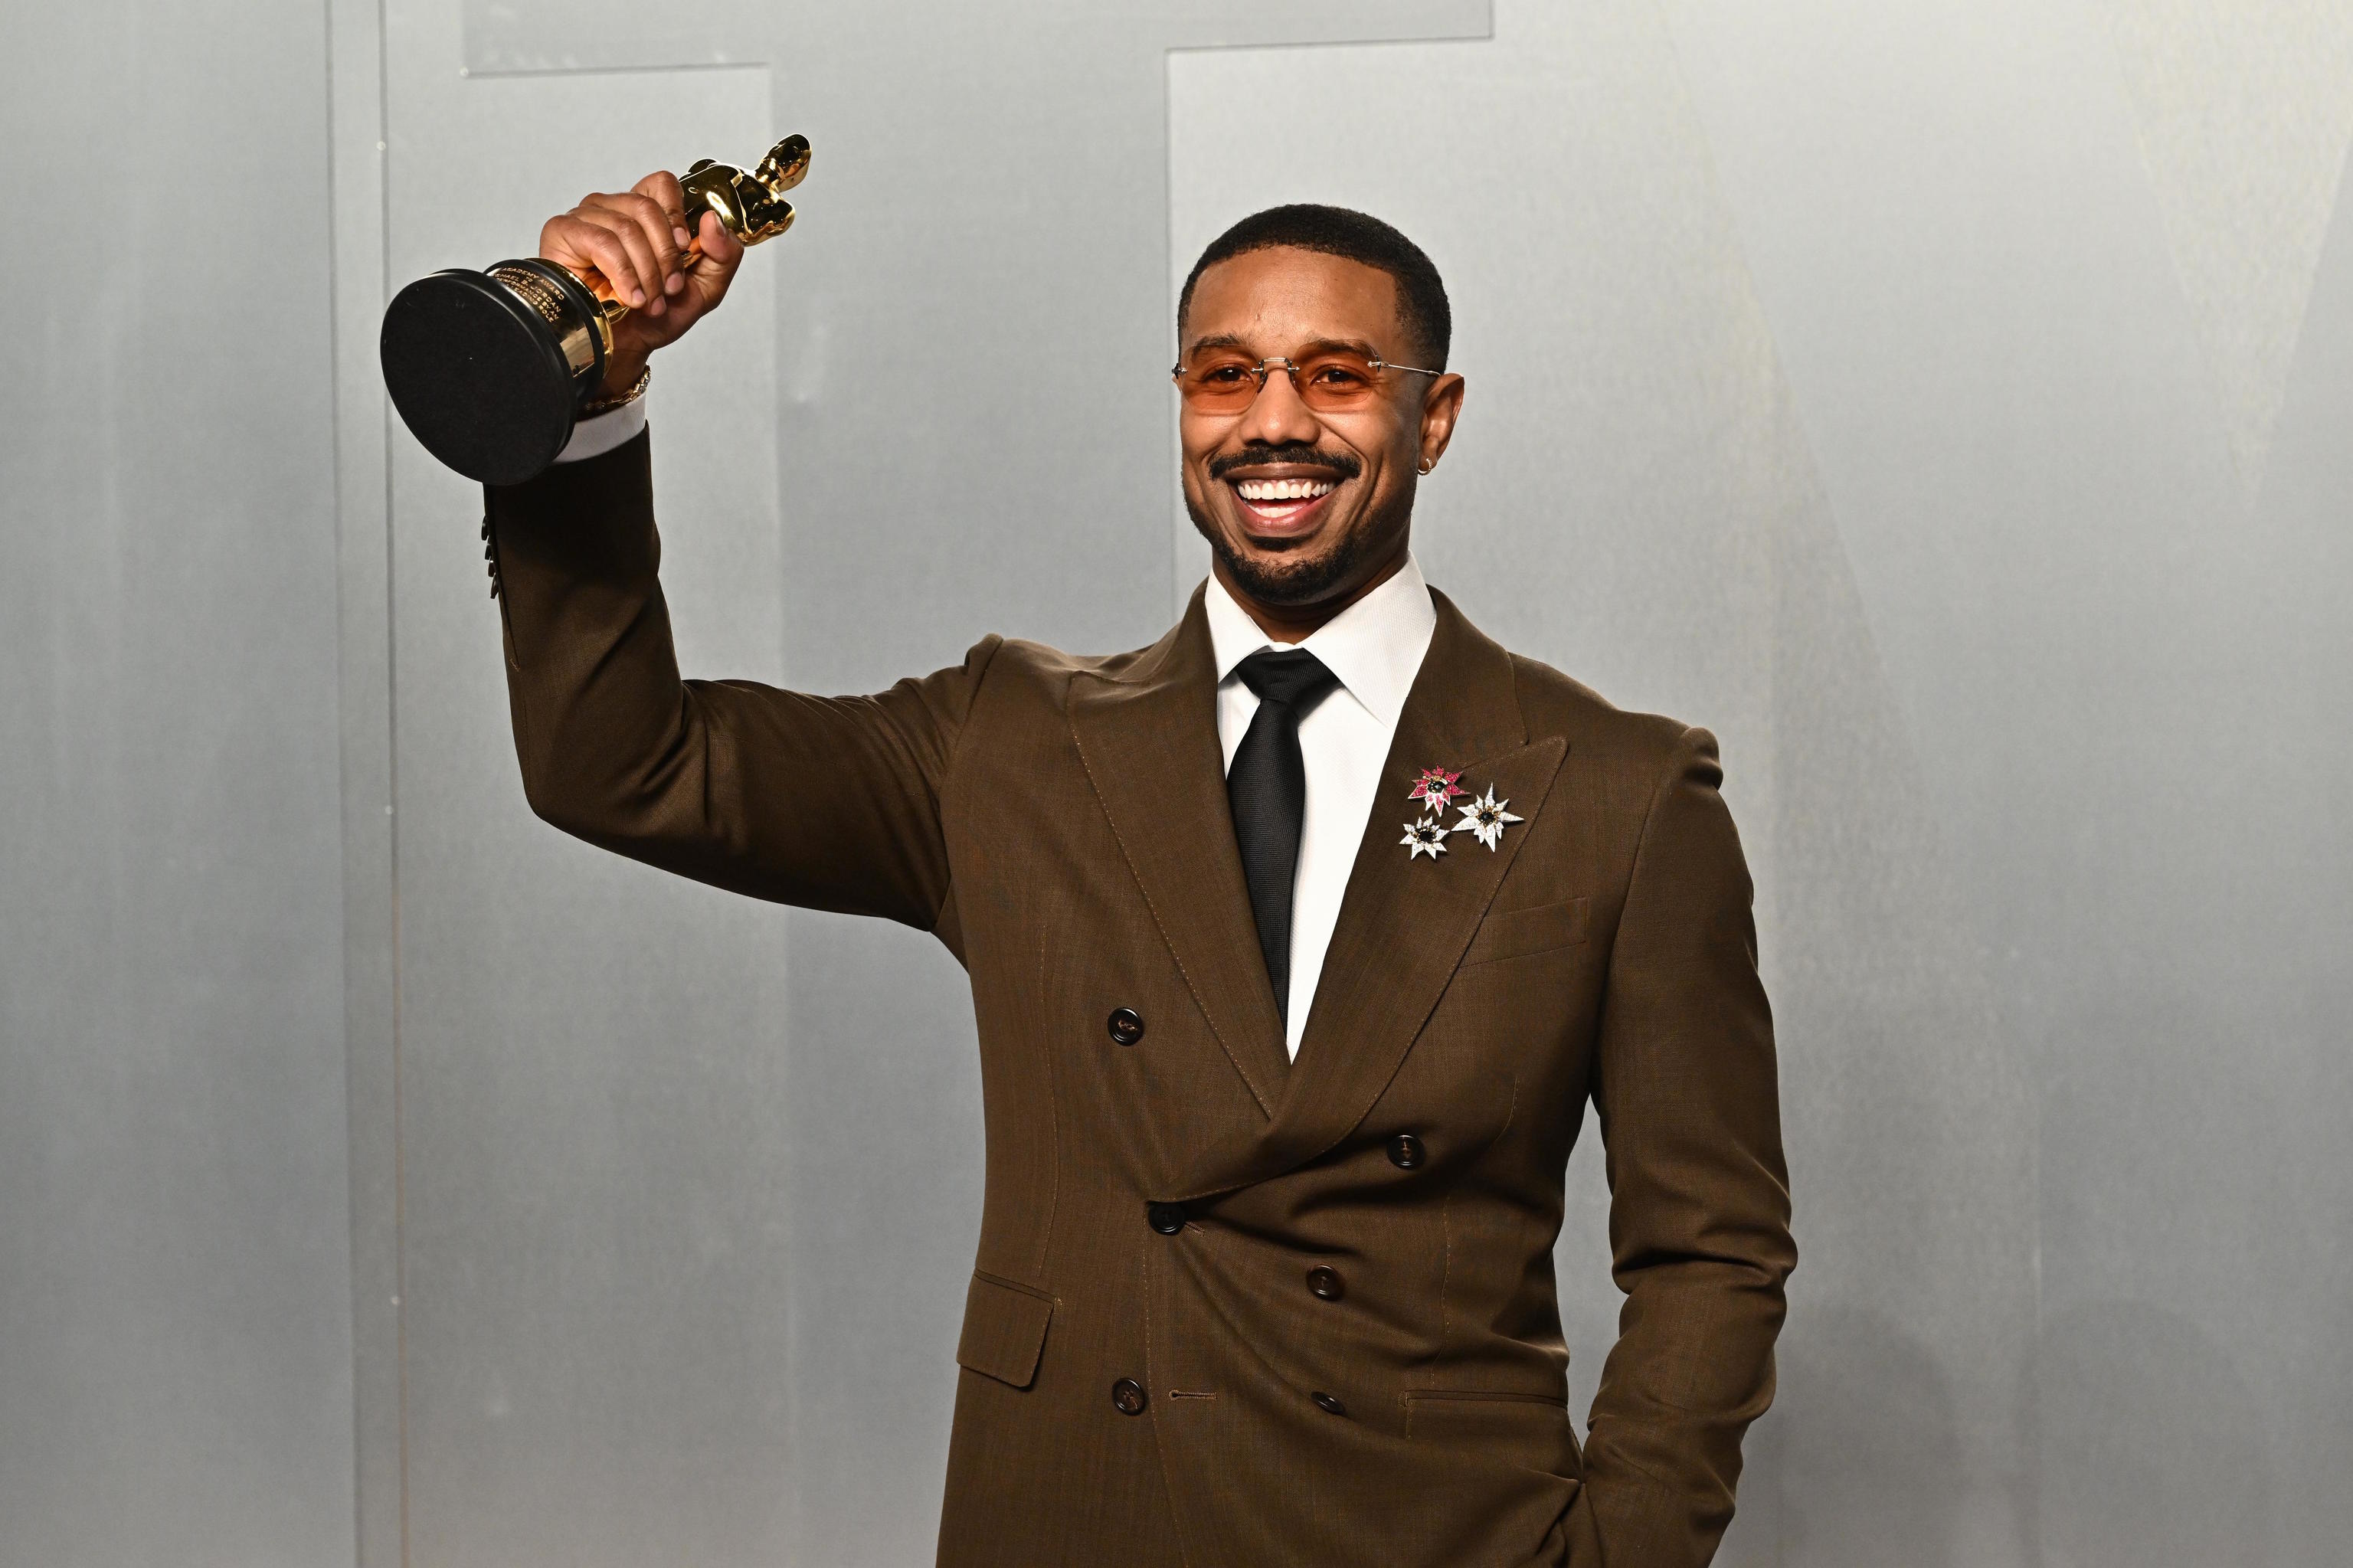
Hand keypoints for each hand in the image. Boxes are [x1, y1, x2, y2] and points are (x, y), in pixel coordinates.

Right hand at [538, 170, 746, 398]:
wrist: (626, 347)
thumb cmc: (656, 317)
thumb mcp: (705, 288)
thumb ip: (723, 254)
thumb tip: (712, 221)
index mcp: (645, 214)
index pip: (662, 184)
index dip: (677, 213)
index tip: (685, 248)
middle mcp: (614, 208)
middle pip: (647, 208)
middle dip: (665, 257)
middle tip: (668, 289)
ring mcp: (586, 217)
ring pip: (626, 227)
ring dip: (646, 273)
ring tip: (648, 301)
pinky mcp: (564, 232)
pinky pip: (601, 241)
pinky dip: (623, 274)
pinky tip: (629, 297)